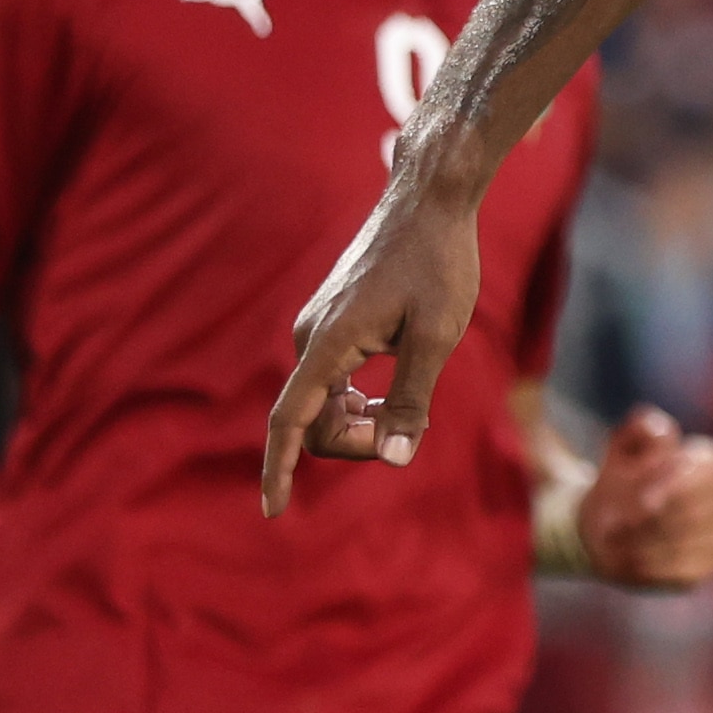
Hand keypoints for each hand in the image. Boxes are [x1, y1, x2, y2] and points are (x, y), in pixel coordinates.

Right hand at [261, 161, 487, 513]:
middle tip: (412, 429)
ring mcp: (317, 326)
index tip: (273, 511)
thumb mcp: (437, 335)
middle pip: (313, 420)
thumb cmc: (440, 263)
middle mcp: (309, 336)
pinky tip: (392, 391)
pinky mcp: (332, 320)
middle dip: (355, 441)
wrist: (430, 201)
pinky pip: (330, 378)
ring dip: (358, 420)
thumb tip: (394, 458)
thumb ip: (411, 399)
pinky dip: (356, 398)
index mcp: (327, 343)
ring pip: (323, 400)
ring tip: (408, 409)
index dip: (279, 469)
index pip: (290, 421)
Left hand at [578, 407, 712, 588]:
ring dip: (644, 543)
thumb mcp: (623, 447)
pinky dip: (650, 565)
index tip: (640, 498)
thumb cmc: (621, 481)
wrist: (608, 525)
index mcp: (711, 462)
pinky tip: (627, 558)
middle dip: (651, 520)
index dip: (674, 485)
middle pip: (696, 510)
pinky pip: (683, 571)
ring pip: (687, 542)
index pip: (706, 471)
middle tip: (616, 524)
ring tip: (615, 541)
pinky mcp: (709, 566)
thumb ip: (643, 429)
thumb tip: (663, 437)